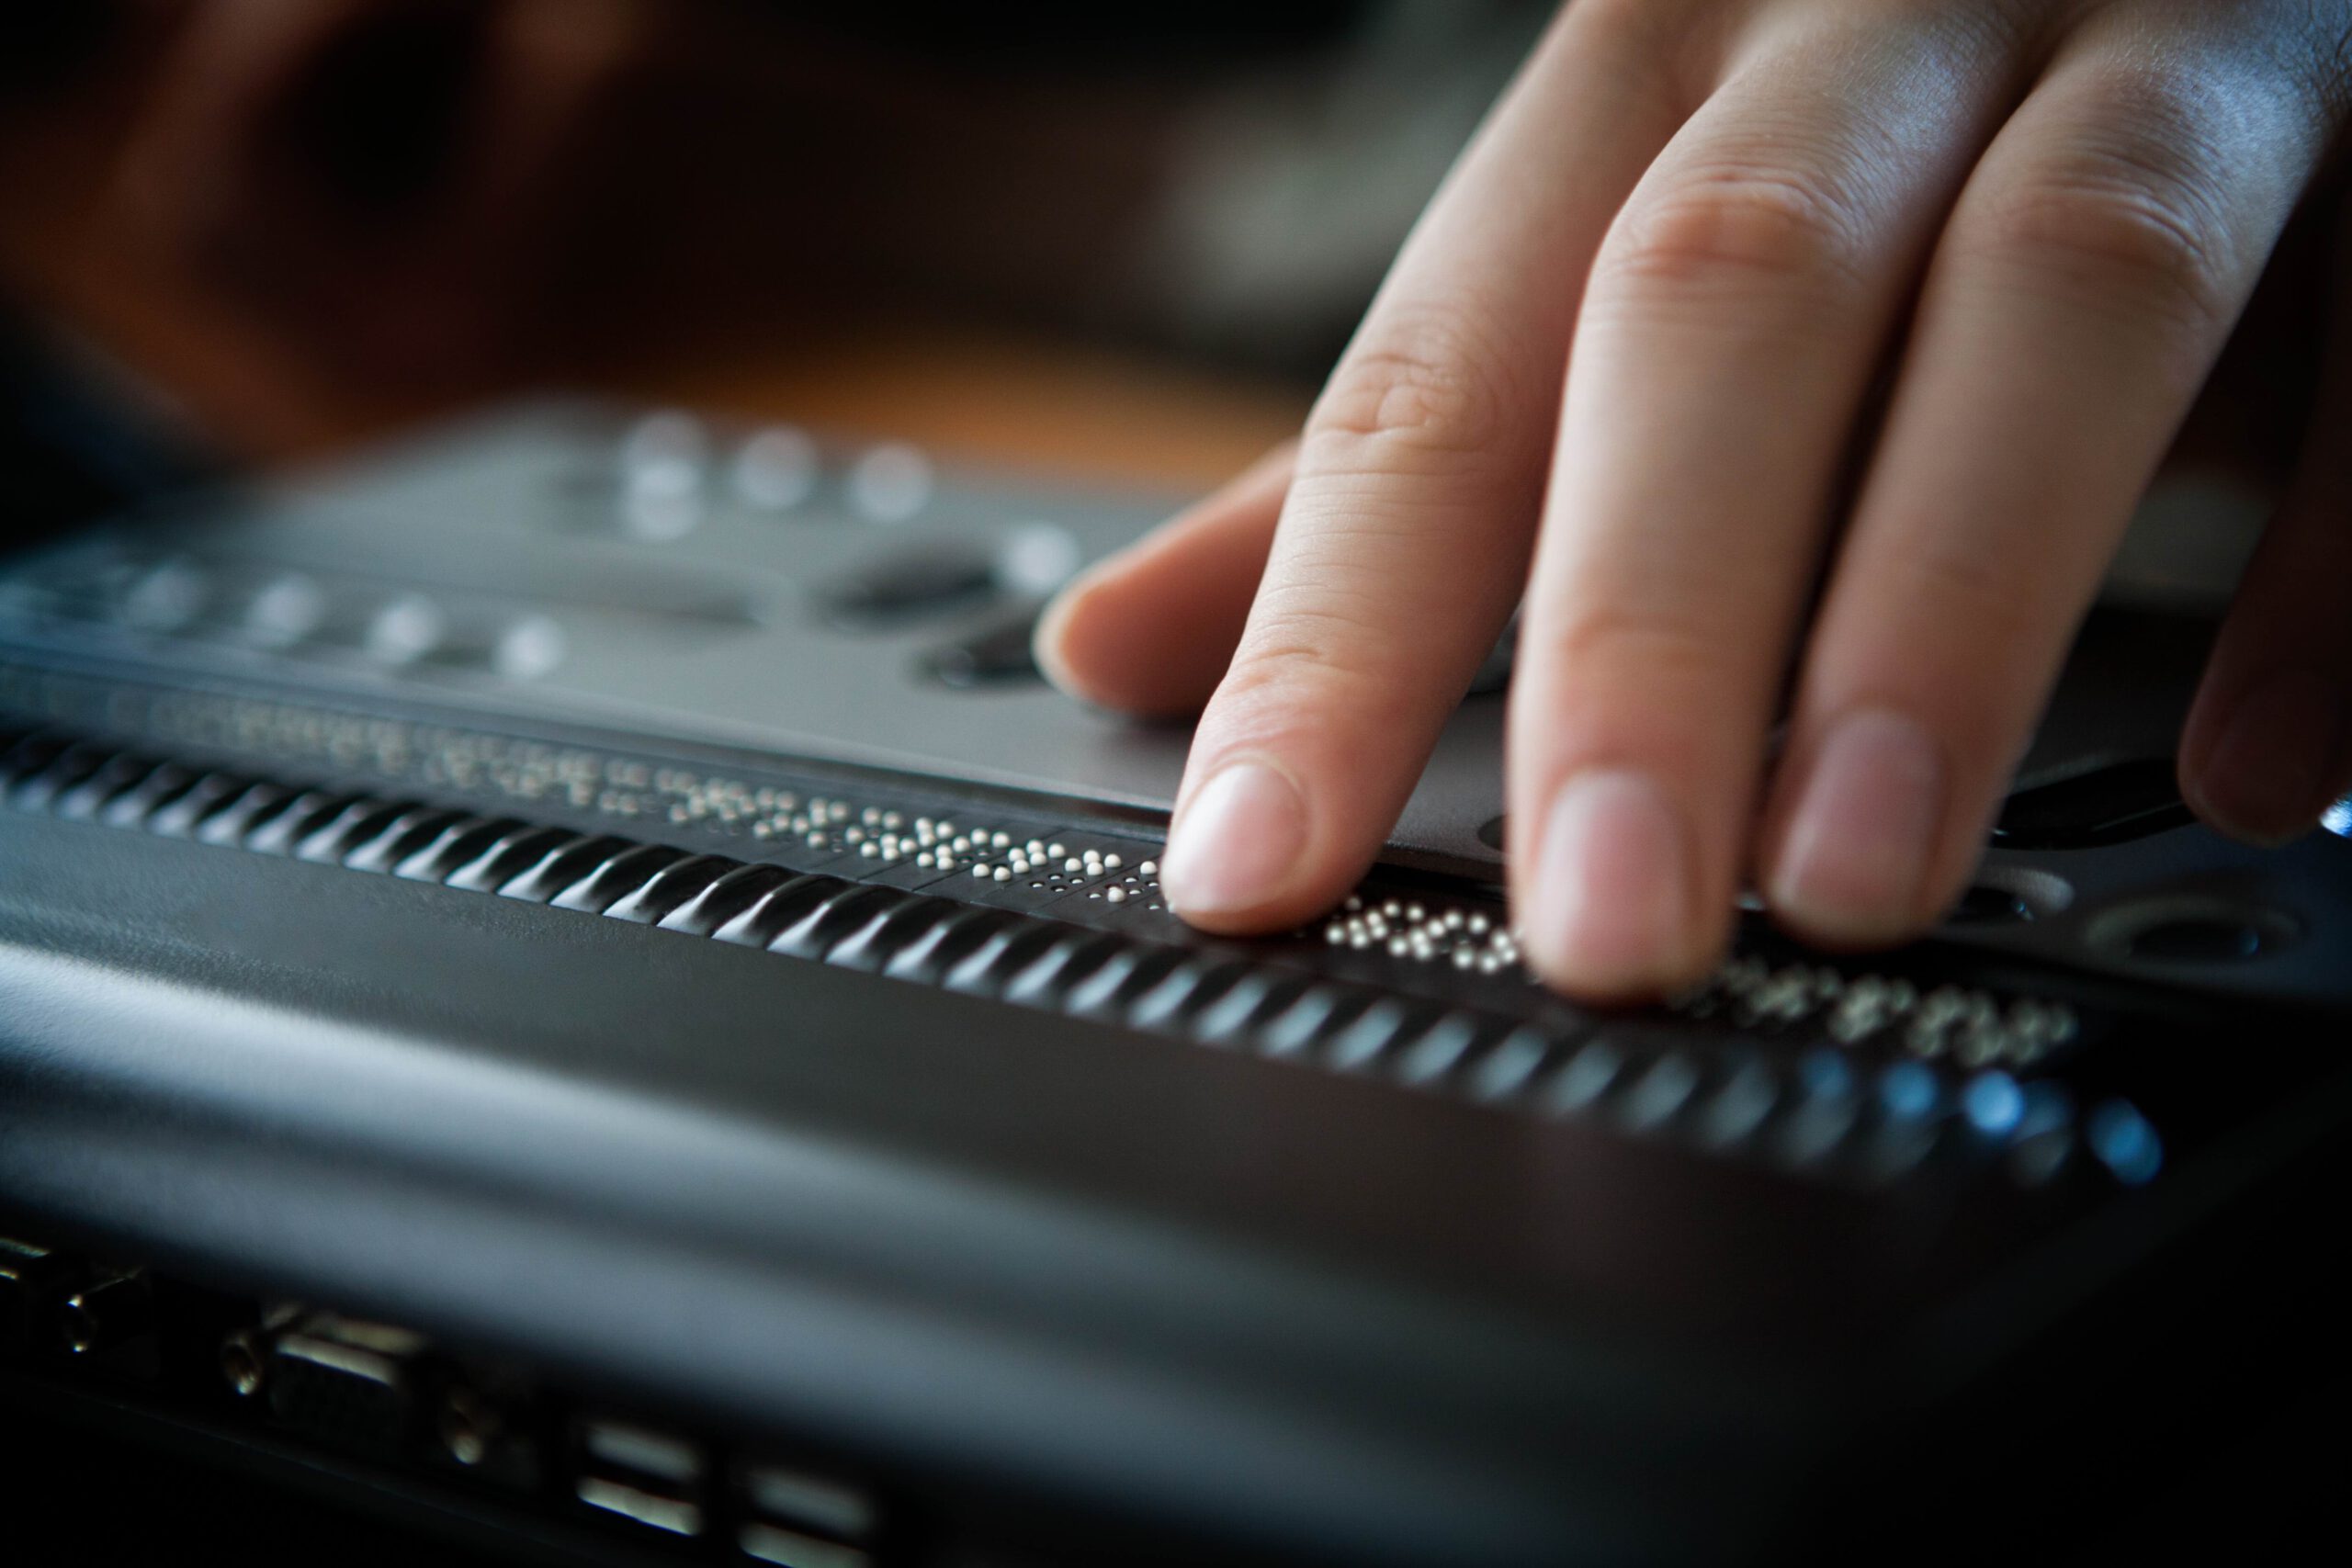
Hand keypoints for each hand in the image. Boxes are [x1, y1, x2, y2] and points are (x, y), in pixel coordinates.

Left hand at [1040, 0, 2351, 998]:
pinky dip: (2329, 564)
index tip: (1254, 866)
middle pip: (1723, 305)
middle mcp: (1872, 20)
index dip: (1326, 631)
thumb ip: (1422, 447)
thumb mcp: (1633, 242)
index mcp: (1644, 69)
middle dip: (1647, 635)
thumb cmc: (1889, 121)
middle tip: (1604, 926)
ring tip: (1855, 876)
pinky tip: (2247, 769)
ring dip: (1947, 606)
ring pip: (2055, 288)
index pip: (1439, 372)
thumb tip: (1122, 648)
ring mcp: (2156, 36)